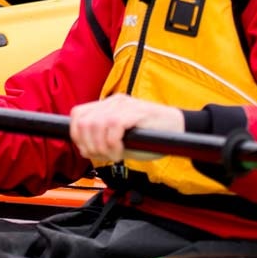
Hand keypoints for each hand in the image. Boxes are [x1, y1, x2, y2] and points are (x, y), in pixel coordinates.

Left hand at [69, 94, 184, 161]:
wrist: (179, 128)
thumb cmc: (151, 135)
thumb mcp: (121, 138)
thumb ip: (102, 140)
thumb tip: (84, 149)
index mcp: (108, 105)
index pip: (78, 114)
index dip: (77, 135)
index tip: (87, 150)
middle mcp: (114, 102)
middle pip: (84, 121)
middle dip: (88, 145)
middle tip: (102, 155)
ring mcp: (126, 105)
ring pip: (96, 124)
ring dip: (100, 147)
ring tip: (114, 155)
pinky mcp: (137, 112)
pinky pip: (113, 126)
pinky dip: (112, 144)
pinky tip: (120, 152)